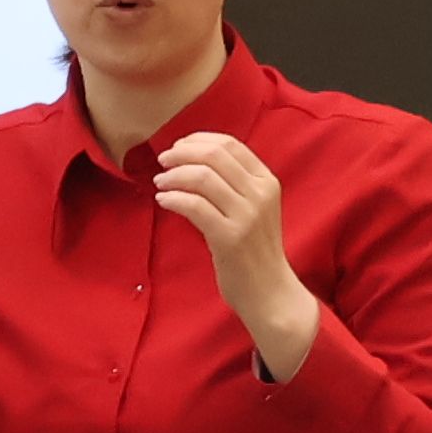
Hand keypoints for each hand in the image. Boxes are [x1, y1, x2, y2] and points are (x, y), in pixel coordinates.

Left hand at [152, 128, 316, 376]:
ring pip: (202, 177)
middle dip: (182, 153)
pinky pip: (194, 206)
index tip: (178, 146)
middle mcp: (260, 194)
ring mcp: (247, 216)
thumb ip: (235, 184)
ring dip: (174, 175)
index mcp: (267, 181)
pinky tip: (163, 200)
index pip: (230, 144)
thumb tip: (193, 158)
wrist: (270, 292)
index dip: (198, 140)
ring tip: (161, 182)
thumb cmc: (255, 250)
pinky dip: (174, 198)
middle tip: (163, 161)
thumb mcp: (254, 208)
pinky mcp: (230, 237)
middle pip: (214, 155)